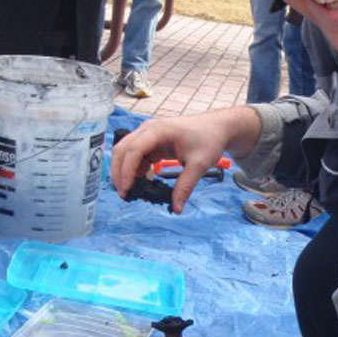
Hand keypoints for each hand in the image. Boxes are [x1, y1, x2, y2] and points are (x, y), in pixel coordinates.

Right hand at [111, 108, 260, 212]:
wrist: (218, 127)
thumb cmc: (209, 140)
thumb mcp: (199, 164)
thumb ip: (185, 186)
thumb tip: (176, 209)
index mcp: (158, 130)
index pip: (133, 150)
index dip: (126, 171)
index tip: (126, 190)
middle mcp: (148, 129)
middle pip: (122, 149)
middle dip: (119, 172)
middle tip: (124, 195)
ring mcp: (148, 134)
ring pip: (125, 151)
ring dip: (124, 170)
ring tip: (131, 191)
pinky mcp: (152, 141)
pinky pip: (136, 155)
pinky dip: (134, 168)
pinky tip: (141, 182)